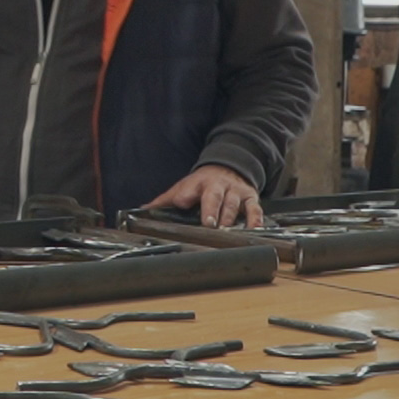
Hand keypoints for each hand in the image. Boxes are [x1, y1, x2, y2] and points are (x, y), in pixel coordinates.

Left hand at [146, 165, 263, 227]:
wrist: (228, 168)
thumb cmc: (202, 184)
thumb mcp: (182, 188)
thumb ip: (164, 201)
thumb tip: (142, 210)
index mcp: (197, 184)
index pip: (189, 189)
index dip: (184, 195)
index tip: (181, 202)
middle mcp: (217, 186)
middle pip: (214, 196)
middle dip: (211, 209)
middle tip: (208, 223)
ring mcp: (235, 192)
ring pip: (233, 204)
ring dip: (230, 217)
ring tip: (227, 230)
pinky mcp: (250, 198)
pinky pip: (254, 209)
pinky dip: (255, 219)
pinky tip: (254, 229)